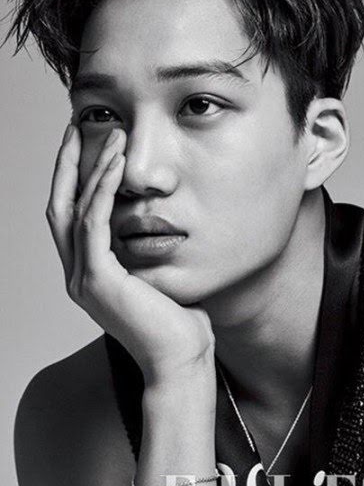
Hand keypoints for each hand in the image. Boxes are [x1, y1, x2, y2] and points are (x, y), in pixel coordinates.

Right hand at [46, 124, 215, 389]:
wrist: (181, 360)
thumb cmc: (177, 321)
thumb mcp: (154, 276)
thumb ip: (143, 249)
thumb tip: (154, 219)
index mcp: (88, 273)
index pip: (71, 214)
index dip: (74, 176)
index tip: (87, 142)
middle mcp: (77, 274)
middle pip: (59, 204)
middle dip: (68, 162)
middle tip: (80, 125)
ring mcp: (82, 279)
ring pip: (75, 208)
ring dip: (92, 168)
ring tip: (112, 135)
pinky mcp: (98, 281)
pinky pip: (94, 224)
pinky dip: (102, 191)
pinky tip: (116, 166)